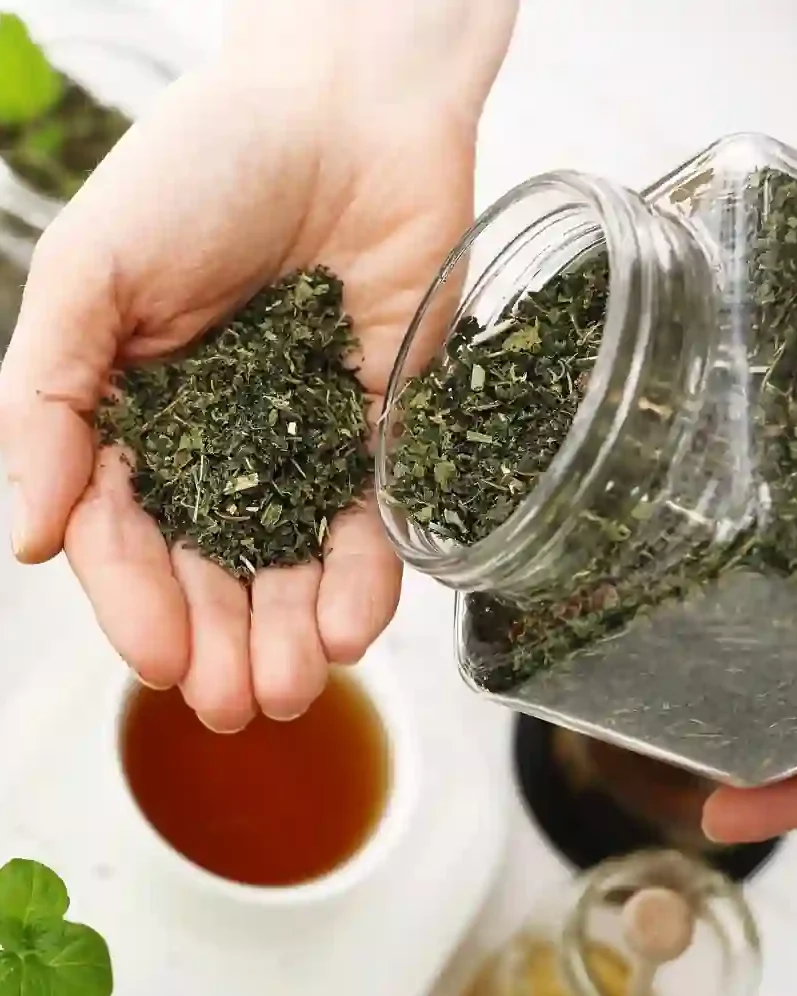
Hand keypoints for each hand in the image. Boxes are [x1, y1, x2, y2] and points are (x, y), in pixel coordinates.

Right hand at [0, 0, 516, 731]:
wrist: (350, 109)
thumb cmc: (208, 166)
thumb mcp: (94, 270)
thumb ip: (48, 398)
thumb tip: (30, 537)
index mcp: (140, 407)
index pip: (130, 531)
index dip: (142, 602)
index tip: (166, 664)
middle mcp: (223, 434)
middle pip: (218, 561)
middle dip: (228, 638)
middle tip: (244, 708)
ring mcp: (307, 433)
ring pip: (297, 555)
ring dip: (296, 628)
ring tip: (300, 690)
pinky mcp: (384, 422)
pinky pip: (374, 511)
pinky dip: (369, 571)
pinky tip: (359, 628)